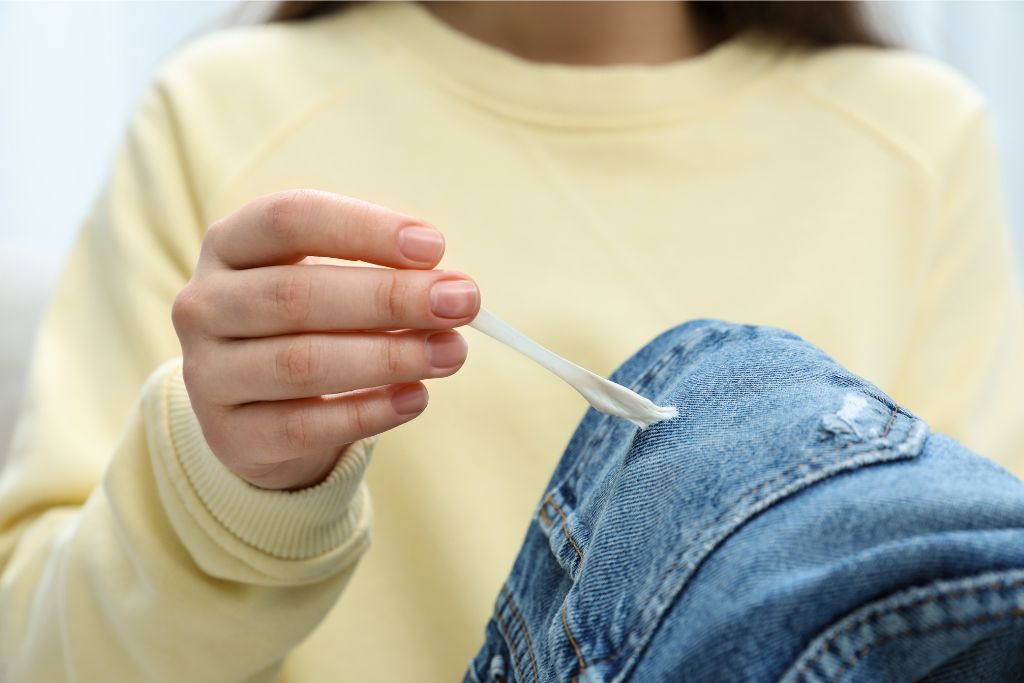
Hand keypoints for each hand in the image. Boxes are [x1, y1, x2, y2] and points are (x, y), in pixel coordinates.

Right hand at [171, 190, 478, 489]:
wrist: (257, 412)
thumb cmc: (309, 326)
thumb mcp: (331, 283)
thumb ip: (383, 277)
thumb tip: (452, 290)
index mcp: (229, 245)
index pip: (289, 219)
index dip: (363, 229)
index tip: (434, 248)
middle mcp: (204, 305)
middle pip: (297, 294)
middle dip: (390, 298)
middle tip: (462, 303)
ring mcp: (208, 374)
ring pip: (301, 363)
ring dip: (388, 357)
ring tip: (451, 353)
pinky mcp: (230, 436)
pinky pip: (305, 425)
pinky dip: (368, 411)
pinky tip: (416, 398)